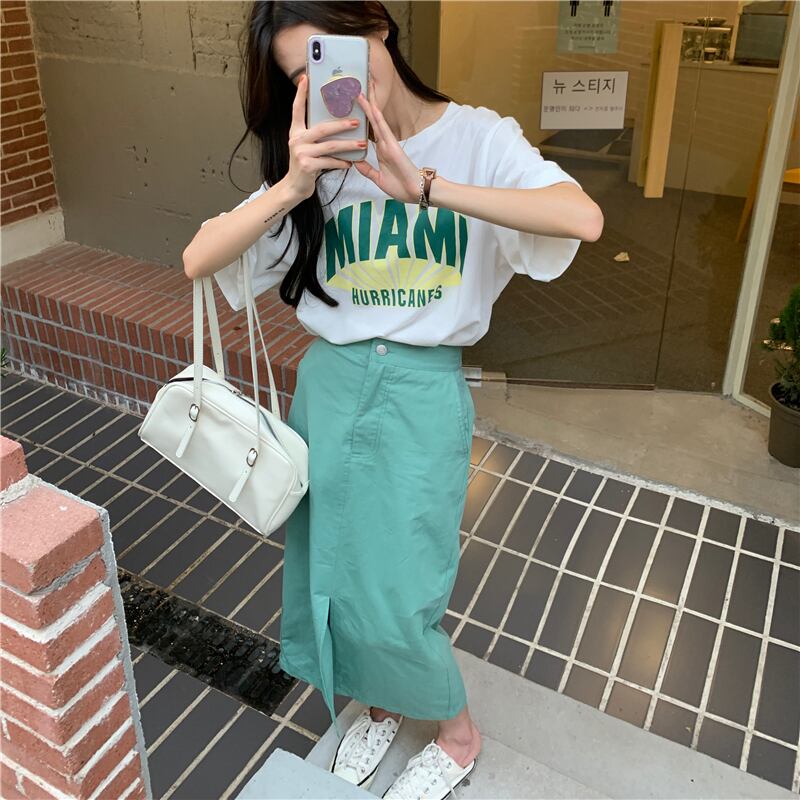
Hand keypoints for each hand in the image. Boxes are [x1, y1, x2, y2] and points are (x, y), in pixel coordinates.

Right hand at [285, 74, 368, 201]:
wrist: (295, 186)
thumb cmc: (305, 164)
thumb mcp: (306, 146)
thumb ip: (313, 134)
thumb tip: (333, 122)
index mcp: (295, 131)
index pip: (297, 109)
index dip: (300, 94)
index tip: (306, 78)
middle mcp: (296, 140)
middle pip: (322, 128)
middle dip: (341, 125)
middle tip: (356, 121)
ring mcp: (301, 153)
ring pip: (329, 145)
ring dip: (348, 145)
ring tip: (361, 144)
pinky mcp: (307, 166)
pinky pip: (330, 162)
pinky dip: (342, 162)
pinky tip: (351, 162)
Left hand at [352, 77, 420, 203]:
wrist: (414, 192)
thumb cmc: (401, 186)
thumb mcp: (378, 178)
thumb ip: (367, 169)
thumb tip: (355, 162)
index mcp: (382, 151)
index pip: (370, 130)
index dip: (362, 117)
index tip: (353, 106)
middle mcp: (385, 143)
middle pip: (373, 120)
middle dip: (365, 105)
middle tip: (355, 89)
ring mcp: (389, 143)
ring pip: (377, 120)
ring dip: (369, 106)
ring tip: (361, 91)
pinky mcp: (393, 147)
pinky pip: (383, 129)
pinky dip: (377, 117)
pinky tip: (371, 107)